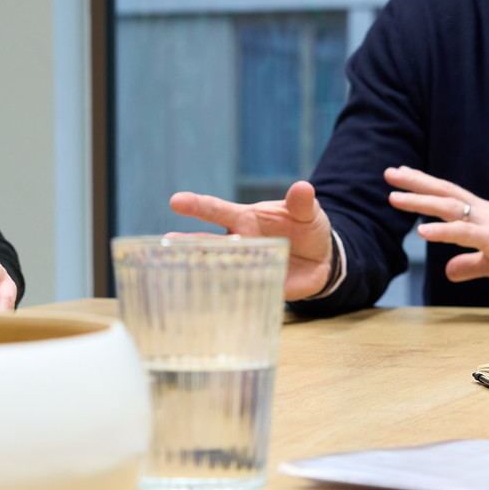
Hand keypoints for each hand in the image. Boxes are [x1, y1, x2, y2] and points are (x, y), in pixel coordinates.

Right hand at [168, 181, 334, 300]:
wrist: (322, 258)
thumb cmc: (307, 228)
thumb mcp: (307, 212)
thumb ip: (302, 203)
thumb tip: (303, 188)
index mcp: (244, 219)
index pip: (216, 211)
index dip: (197, 205)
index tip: (176, 202)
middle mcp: (239, 242)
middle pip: (207, 243)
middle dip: (187, 242)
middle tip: (166, 242)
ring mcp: (246, 265)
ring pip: (217, 268)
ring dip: (201, 270)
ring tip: (176, 273)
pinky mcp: (257, 286)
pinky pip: (238, 292)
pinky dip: (225, 296)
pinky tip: (207, 302)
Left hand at [385, 166, 488, 281]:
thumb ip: (469, 265)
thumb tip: (449, 271)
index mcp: (482, 216)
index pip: (449, 195)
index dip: (425, 184)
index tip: (402, 173)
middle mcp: (483, 214)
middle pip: (445, 193)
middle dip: (416, 182)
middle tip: (389, 173)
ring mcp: (488, 225)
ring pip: (450, 208)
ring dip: (420, 201)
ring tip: (394, 198)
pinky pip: (464, 234)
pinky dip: (442, 231)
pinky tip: (422, 231)